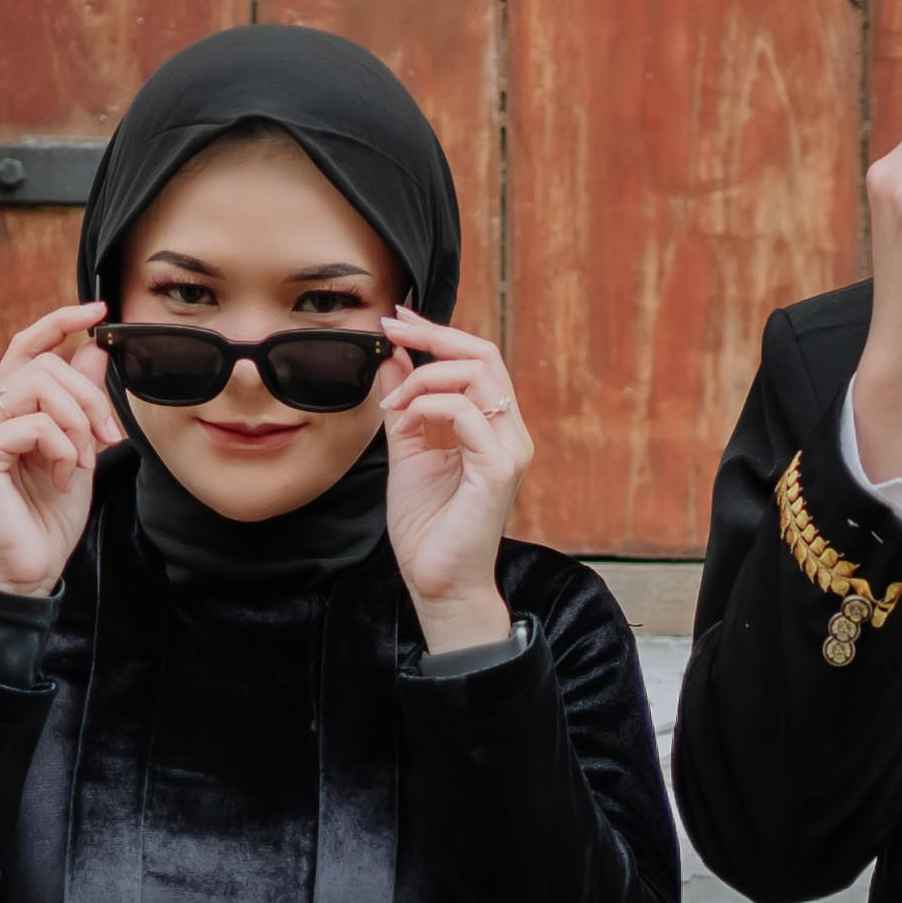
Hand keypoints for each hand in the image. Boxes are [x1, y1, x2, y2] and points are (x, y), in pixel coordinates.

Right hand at [0, 302, 121, 596]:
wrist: (28, 571)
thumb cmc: (46, 518)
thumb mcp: (78, 450)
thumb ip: (82, 402)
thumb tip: (93, 349)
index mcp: (5, 411)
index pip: (26, 346)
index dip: (59, 321)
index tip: (99, 311)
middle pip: (44, 366)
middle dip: (90, 396)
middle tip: (109, 437)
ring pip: (38, 386)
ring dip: (78, 422)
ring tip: (82, 461)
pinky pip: (33, 424)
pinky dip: (62, 448)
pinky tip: (61, 478)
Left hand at [378, 309, 526, 651]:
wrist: (437, 583)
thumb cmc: (427, 528)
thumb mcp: (406, 453)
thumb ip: (404, 408)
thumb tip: (393, 361)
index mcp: (492, 427)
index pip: (476, 359)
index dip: (437, 332)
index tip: (397, 319)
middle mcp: (509, 432)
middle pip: (484, 354)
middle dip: (434, 335)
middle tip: (392, 329)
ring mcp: (509, 449)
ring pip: (477, 375)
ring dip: (424, 378)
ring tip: (394, 405)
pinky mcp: (499, 468)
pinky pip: (466, 412)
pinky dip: (429, 406)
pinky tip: (406, 424)